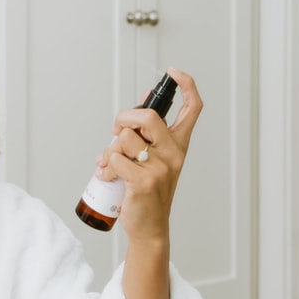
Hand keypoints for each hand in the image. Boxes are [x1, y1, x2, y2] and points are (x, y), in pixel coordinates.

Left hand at [96, 67, 202, 242]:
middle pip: (147, 116)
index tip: (173, 72)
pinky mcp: (143, 181)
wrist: (149, 227)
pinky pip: (115, 159)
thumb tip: (138, 104)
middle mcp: (174, 153)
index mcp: (179, 144)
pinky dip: (105, 166)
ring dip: (110, 149)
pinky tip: (107, 176)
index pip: (193, 108)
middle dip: (123, 118)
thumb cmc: (147, 191)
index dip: (186, 85)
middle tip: (116, 132)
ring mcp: (160, 167)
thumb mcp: (154, 160)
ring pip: (125, 138)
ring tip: (111, 163)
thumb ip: (147, 136)